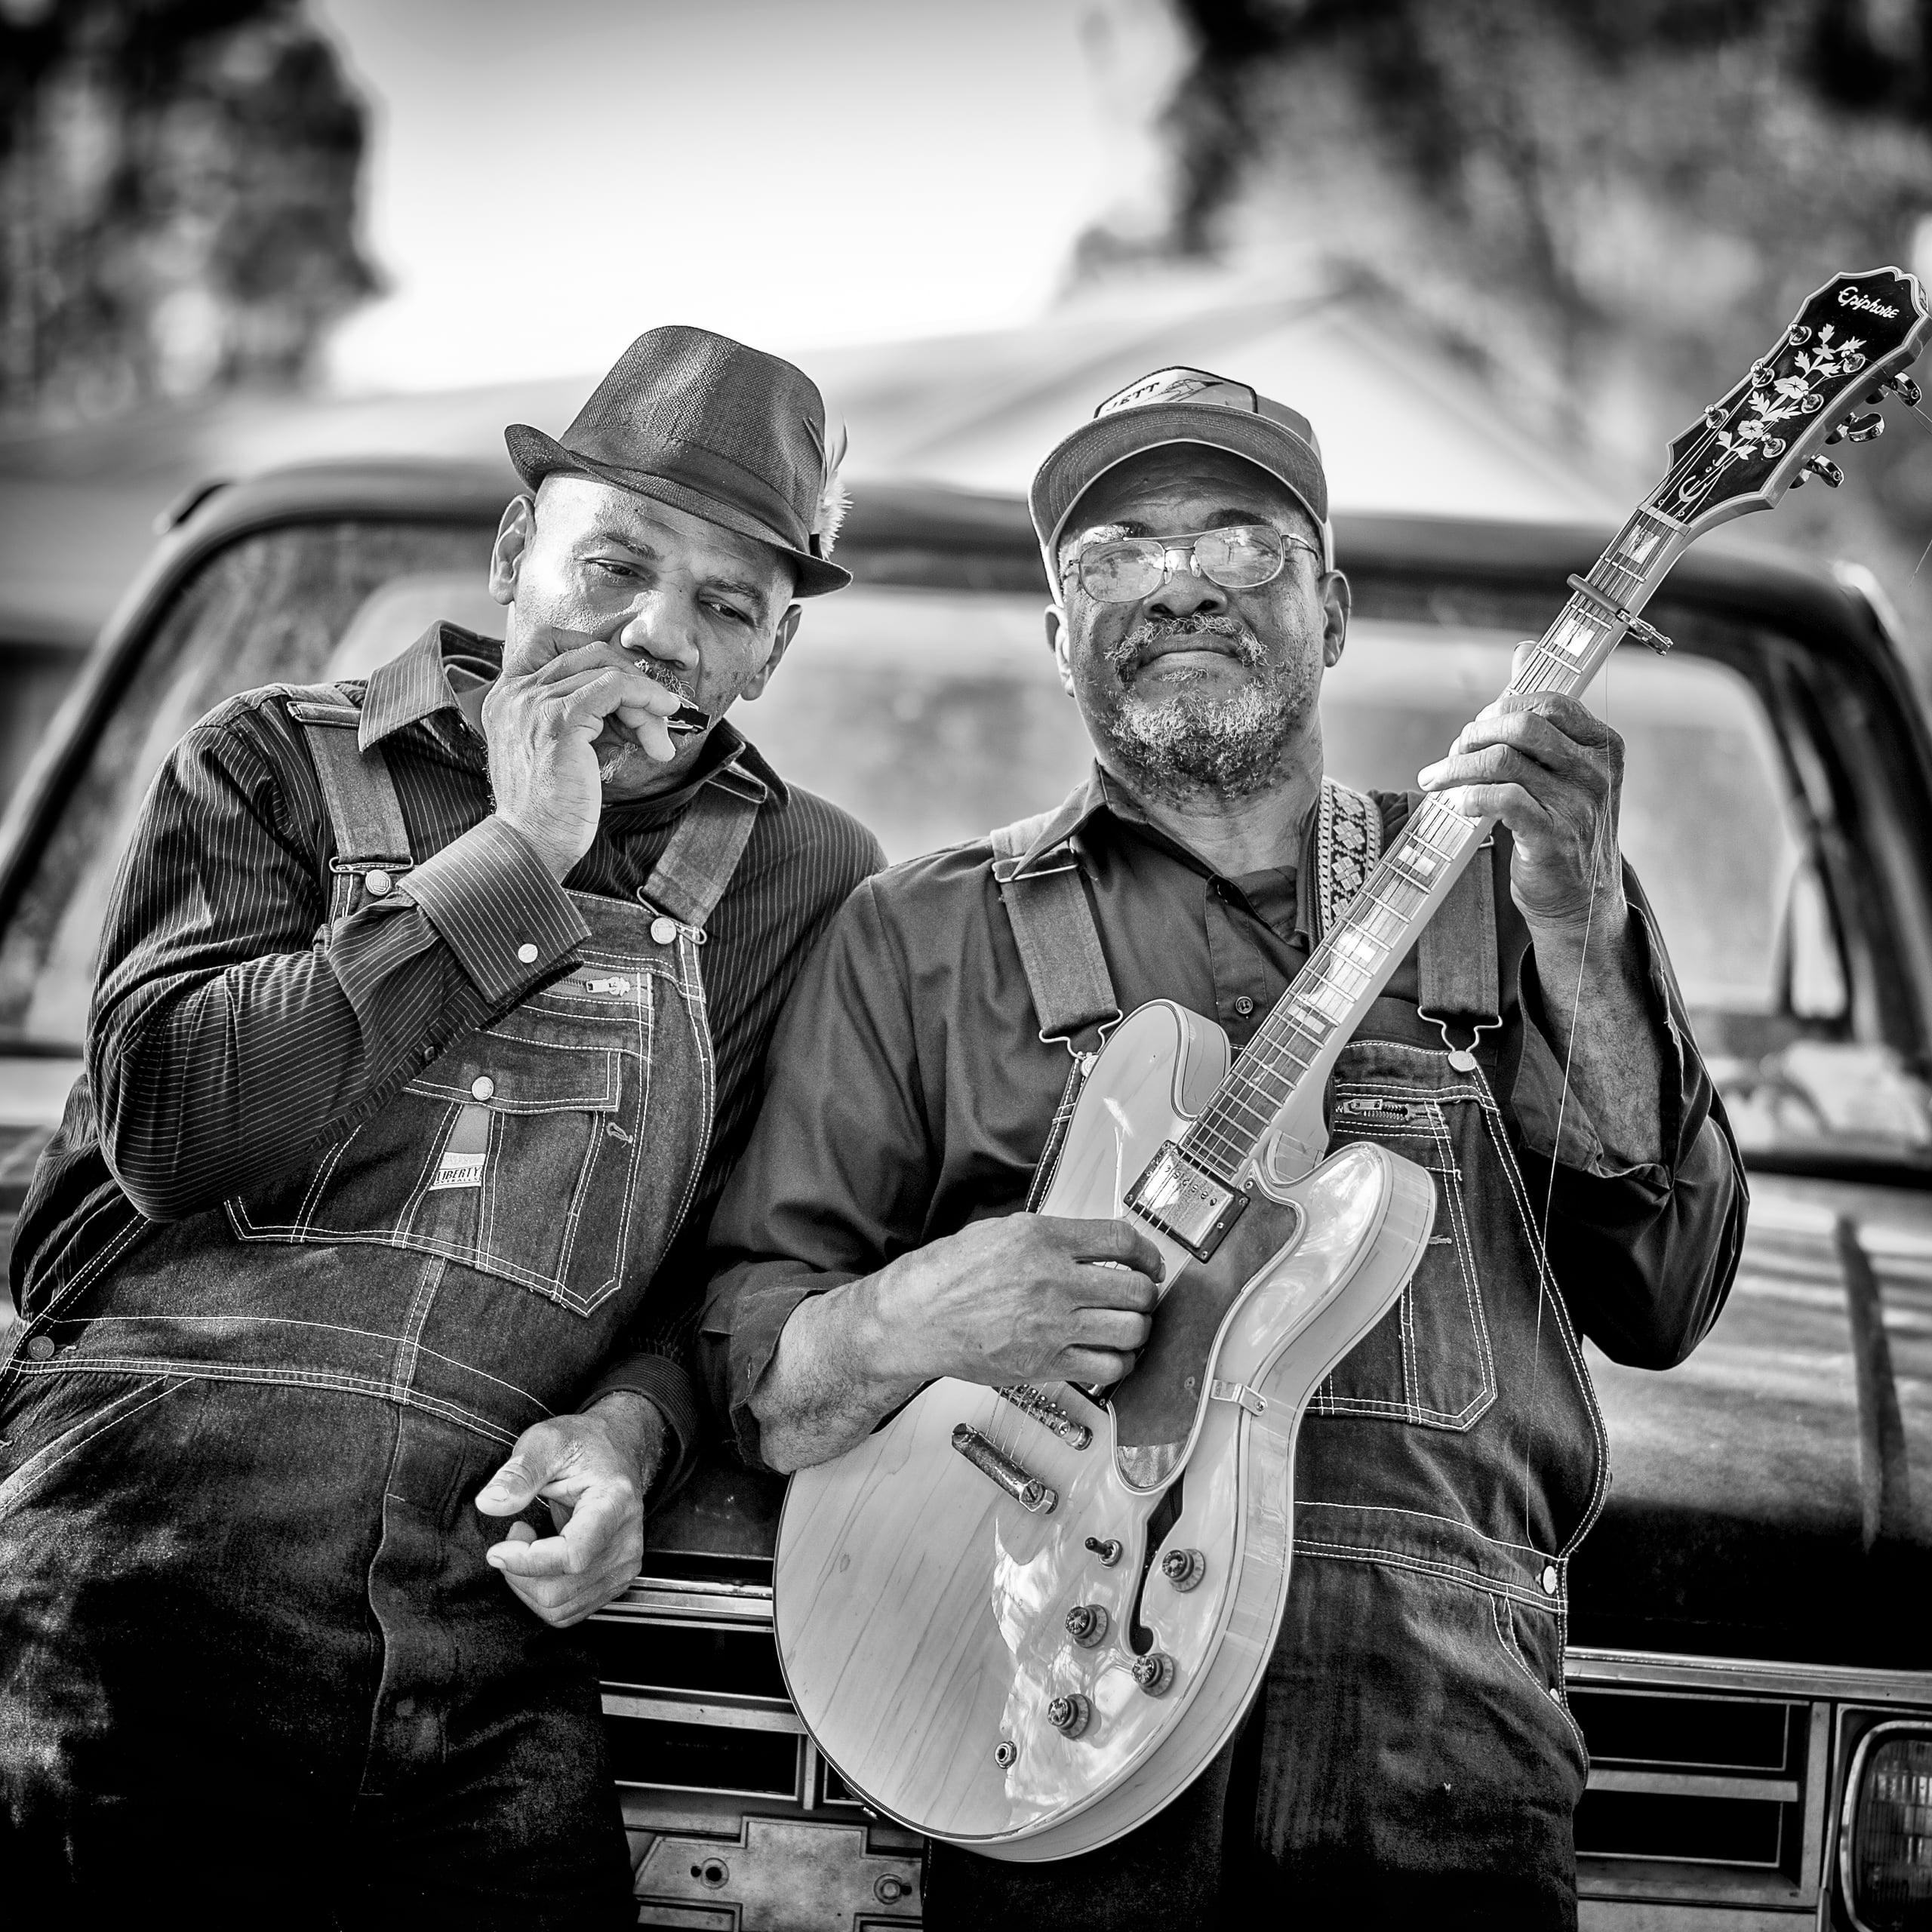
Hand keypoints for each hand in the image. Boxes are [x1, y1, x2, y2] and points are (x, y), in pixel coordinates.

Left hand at [473, 1394, 666, 1626]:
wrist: (618, 1449)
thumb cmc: (584, 1444)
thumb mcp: (547, 1442)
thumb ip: (520, 1473)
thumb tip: (490, 1503)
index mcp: (614, 1504)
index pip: (572, 1555)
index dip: (527, 1561)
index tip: (497, 1550)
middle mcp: (626, 1541)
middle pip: (560, 1590)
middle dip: (520, 1572)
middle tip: (515, 1532)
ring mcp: (624, 1566)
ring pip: (560, 1608)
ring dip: (528, 1584)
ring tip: (528, 1543)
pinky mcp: (615, 1581)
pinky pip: (567, 1611)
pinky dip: (541, 1592)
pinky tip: (541, 1559)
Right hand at [481, 627, 683, 880]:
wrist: (531, 845)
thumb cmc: (550, 808)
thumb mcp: (559, 749)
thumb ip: (581, 715)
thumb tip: (633, 698)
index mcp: (507, 696)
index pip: (548, 641)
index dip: (594, 651)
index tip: (625, 681)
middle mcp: (514, 693)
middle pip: (586, 654)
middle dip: (631, 681)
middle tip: (659, 717)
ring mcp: (533, 703)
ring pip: (605, 671)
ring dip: (645, 702)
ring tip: (659, 739)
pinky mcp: (558, 721)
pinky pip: (613, 688)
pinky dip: (644, 701)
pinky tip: (659, 728)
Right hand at [865, 1213, 1163, 1388]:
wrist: (913, 1319)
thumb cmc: (947, 1275)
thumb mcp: (999, 1231)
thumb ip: (1051, 1236)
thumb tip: (1095, 1246)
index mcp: (1042, 1239)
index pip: (1121, 1241)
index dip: (1148, 1253)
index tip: (1150, 1263)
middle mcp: (1052, 1280)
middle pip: (1136, 1289)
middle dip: (1147, 1293)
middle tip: (1140, 1296)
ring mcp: (1051, 1326)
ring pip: (1130, 1331)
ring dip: (1137, 1329)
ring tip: (1127, 1326)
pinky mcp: (1044, 1364)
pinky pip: (1107, 1368)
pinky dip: (1120, 1362)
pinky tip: (1111, 1355)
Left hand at [1416, 678, 1626, 930]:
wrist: (1581, 900)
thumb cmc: (1564, 827)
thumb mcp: (1564, 769)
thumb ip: (1544, 715)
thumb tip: (1525, 652)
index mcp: (1604, 747)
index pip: (1550, 702)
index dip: (1502, 708)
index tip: (1476, 729)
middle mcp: (1596, 773)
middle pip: (1522, 725)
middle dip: (1475, 734)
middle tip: (1451, 754)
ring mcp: (1578, 806)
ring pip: (1503, 762)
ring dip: (1456, 767)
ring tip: (1435, 779)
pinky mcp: (1553, 839)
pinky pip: (1502, 800)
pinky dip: (1470, 796)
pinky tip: (1459, 804)